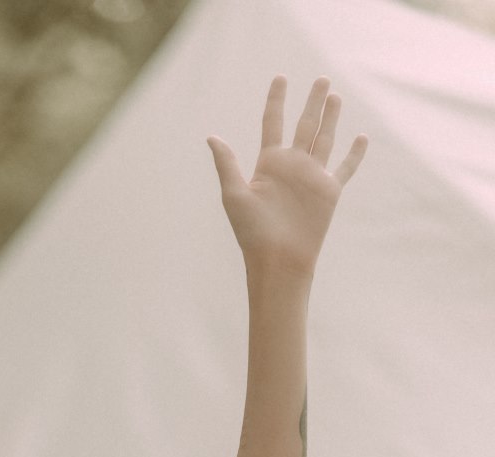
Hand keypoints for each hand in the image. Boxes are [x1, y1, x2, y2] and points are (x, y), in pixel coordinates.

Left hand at [209, 77, 366, 278]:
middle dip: (313, 101)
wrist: (278, 261)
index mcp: (269, 163)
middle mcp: (292, 166)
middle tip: (322, 79)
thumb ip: (227, 164)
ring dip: (331, 118)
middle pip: (304, 124)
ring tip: (336, 96)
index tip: (281, 78)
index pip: (273, 123)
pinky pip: (345, 168)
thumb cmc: (252, 233)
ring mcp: (312, 177)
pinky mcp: (329, 192)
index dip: (276, 100)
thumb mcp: (234, 195)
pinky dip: (354, 154)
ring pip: (325, 139)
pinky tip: (361, 137)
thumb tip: (212, 137)